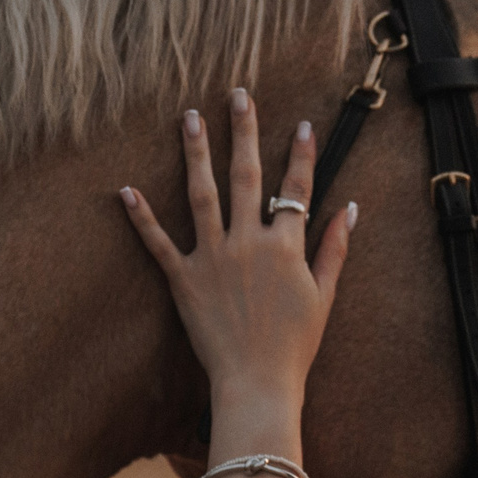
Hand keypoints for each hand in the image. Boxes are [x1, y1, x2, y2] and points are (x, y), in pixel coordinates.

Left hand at [122, 88, 355, 403]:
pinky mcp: (184, 280)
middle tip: (238, 94)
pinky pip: (159, 243)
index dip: (300, 154)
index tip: (301, 124)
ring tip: (190, 117)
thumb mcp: (324, 296)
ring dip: (196, 152)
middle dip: (244, 132)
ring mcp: (214, 258)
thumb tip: (350, 209)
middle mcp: (249, 242)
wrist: (257, 383)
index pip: (296, 188)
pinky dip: (141, 217)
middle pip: (247, 176)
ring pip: (203, 194)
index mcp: (285, 246)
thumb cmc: (294, 345)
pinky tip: (126, 188)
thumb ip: (334, 249)